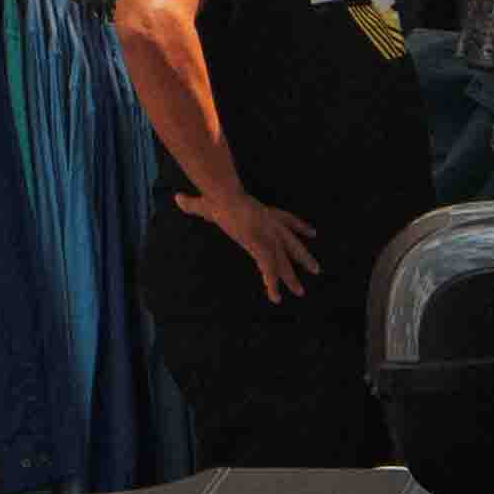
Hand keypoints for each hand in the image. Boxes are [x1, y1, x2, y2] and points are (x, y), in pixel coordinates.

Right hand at [182, 177, 319, 306]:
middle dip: (303, 257)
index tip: (312, 233)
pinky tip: (276, 298)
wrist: (224, 196)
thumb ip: (194, 204)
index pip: (286, 219)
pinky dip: (272, 284)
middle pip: (291, 242)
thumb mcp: (208, 201)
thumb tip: (177, 198)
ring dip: (292, 276)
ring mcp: (267, 236)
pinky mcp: (261, 247)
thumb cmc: (218, 195)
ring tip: (301, 293)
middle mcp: (270, 225)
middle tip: (316, 270)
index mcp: (263, 213)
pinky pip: (269, 270)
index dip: (298, 226)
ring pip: (284, 260)